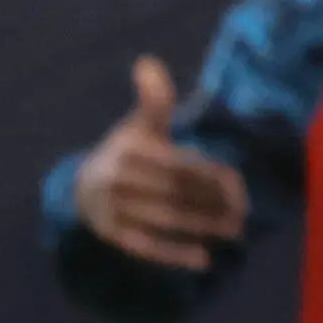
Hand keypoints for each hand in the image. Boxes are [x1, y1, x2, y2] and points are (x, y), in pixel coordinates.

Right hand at [72, 57, 250, 270]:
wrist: (78, 187)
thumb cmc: (123, 152)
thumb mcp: (138, 125)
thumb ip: (153, 100)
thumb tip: (148, 62)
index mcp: (131, 150)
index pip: (180, 165)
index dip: (213, 178)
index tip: (241, 189)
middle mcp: (119, 180)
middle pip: (176, 194)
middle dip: (213, 205)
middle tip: (244, 215)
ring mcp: (112, 210)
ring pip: (165, 220)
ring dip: (202, 228)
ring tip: (234, 233)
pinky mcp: (111, 235)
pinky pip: (145, 246)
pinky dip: (174, 254)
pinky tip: (203, 260)